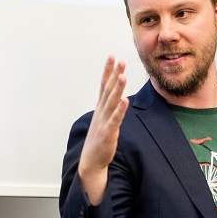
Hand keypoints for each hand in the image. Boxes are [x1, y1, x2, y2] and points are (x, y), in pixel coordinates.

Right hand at [78, 56, 128, 204]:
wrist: (91, 161)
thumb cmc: (99, 141)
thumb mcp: (103, 120)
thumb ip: (109, 107)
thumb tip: (116, 96)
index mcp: (100, 108)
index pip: (104, 85)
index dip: (108, 70)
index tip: (112, 56)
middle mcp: (101, 112)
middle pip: (108, 89)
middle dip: (113, 74)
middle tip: (118, 60)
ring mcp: (104, 121)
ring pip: (111, 102)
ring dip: (117, 88)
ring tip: (123, 75)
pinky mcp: (108, 132)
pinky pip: (115, 119)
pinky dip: (120, 110)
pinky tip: (125, 100)